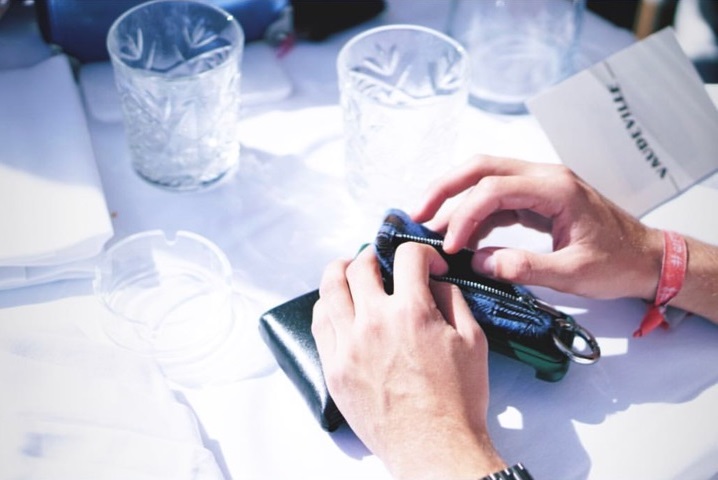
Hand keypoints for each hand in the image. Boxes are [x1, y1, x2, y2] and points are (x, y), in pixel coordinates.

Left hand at [311, 244, 505, 478]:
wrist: (434, 448)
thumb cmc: (458, 400)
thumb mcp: (473, 341)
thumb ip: (453, 300)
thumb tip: (434, 281)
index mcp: (411, 312)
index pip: (406, 255)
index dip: (422, 253)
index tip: (429, 267)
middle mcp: (373, 322)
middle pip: (359, 265)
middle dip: (376, 255)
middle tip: (385, 264)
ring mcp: (347, 346)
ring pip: (329, 288)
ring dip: (342, 271)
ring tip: (352, 272)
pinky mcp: (333, 368)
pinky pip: (319, 323)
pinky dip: (328, 305)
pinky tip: (339, 306)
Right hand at [412, 155, 663, 300]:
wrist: (648, 257)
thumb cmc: (618, 263)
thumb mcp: (574, 274)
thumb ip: (525, 268)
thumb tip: (480, 264)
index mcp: (555, 189)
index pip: (494, 190)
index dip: (464, 216)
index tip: (450, 247)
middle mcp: (544, 177)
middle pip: (481, 168)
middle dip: (445, 188)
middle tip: (417, 213)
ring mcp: (540, 185)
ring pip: (485, 179)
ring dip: (455, 200)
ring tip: (431, 227)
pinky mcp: (537, 199)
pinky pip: (496, 198)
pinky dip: (474, 215)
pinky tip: (462, 237)